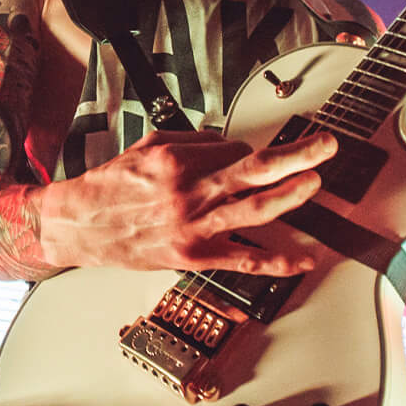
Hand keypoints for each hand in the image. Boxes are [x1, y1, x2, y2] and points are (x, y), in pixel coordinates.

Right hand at [38, 129, 337, 275]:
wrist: (79, 225)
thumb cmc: (111, 187)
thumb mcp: (149, 148)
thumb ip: (193, 143)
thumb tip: (230, 145)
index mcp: (178, 160)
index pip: (235, 148)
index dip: (253, 150)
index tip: (261, 153)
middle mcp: (189, 192)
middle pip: (256, 170)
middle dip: (298, 156)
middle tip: (326, 146)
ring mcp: (193, 227)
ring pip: (256, 210)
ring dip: (293, 196)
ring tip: (316, 183)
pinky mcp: (193, 257)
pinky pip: (243, 259)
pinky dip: (277, 262)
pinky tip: (302, 260)